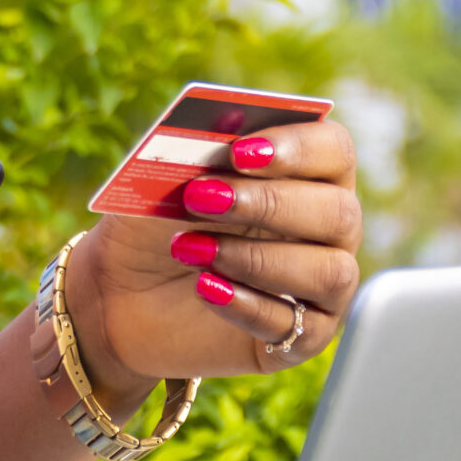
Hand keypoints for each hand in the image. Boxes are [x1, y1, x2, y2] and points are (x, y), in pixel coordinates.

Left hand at [68, 121, 360, 403]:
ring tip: (192, 250)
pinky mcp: (299, 338)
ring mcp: (319, 287)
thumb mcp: (164, 179)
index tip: (238, 151)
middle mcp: (326, 229)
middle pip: (337, 212)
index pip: (334, 150)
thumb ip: (197, 149)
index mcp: (306, 175)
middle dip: (269, 204)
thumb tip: (225, 123)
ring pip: (331, 273)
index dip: (296, 147)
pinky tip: (204, 289)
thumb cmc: (155, 223)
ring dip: (258, 259)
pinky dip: (248, 305)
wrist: (122, 292)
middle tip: (201, 198)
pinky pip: (298, 327)